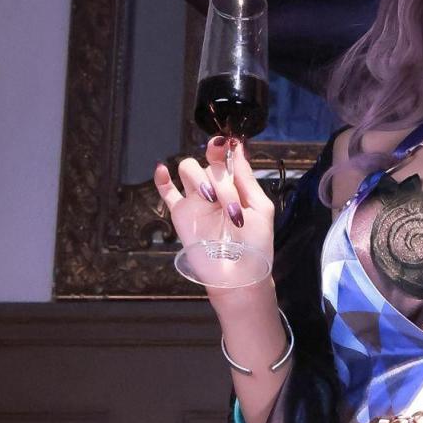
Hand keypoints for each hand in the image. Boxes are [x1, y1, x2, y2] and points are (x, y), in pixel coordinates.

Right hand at [153, 136, 274, 260]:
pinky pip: (167, 192)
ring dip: (199, 177)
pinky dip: (162, 180)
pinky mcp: (181, 214)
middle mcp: (215, 190)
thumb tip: (238, 146)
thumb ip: (246, 178)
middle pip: (208, 164)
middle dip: (219, 177)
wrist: (239, 277)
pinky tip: (163, 171)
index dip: (223, 149)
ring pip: (189, 170)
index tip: (224, 146)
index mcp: (235, 187)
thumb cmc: (255, 245)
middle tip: (227, 200)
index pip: (225, 159)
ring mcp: (197, 201)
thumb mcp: (260, 207)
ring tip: (210, 199)